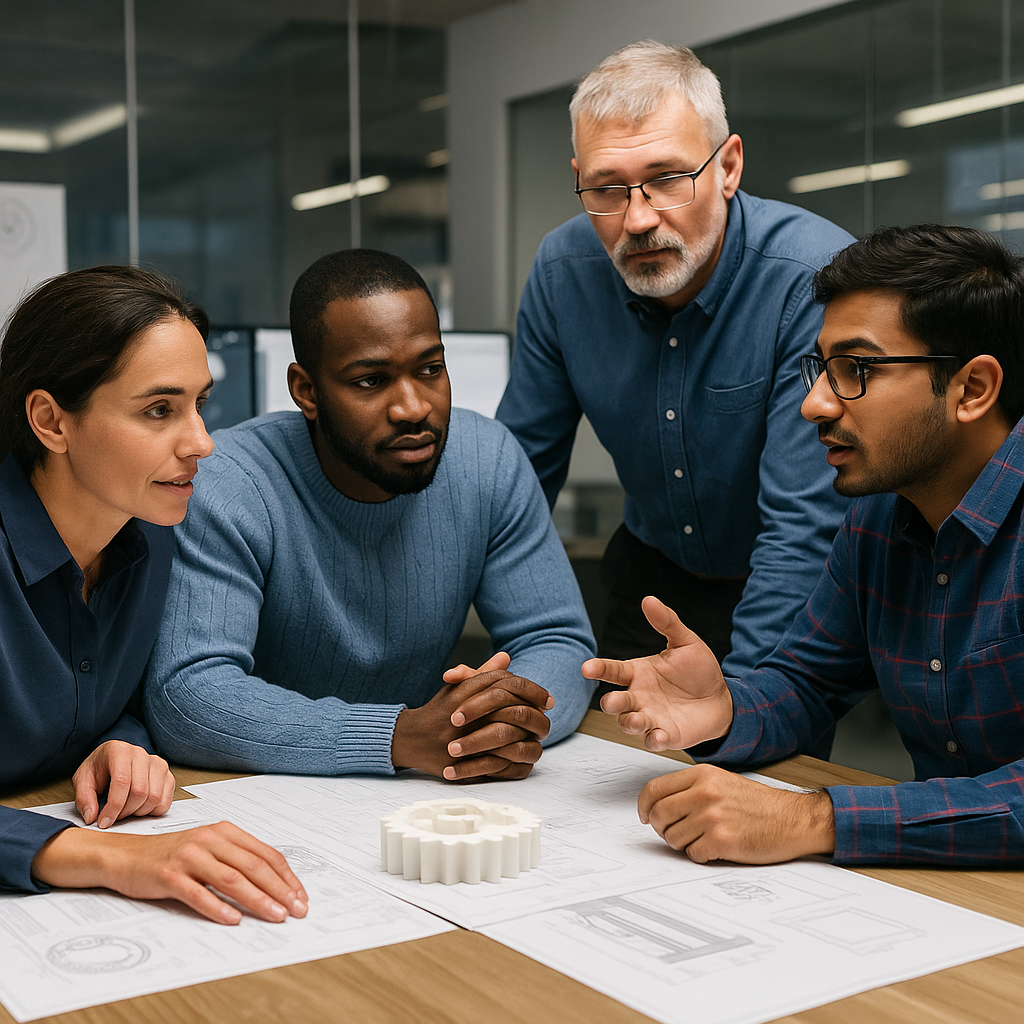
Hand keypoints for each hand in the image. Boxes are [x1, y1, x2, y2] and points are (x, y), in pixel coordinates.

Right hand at [32, 821, 308, 925]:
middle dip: (280, 890)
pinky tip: (233, 919)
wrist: (126, 856)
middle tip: (296, 910)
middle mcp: (210, 840)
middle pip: (254, 866)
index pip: (265, 854)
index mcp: (225, 832)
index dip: (287, 877)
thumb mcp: (209, 849)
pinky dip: (218, 908)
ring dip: (257, 900)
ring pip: (232, 879)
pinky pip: (198, 893)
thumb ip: (237, 859)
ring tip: (275, 916)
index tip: (300, 896)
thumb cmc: (172, 855)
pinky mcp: (169, 875)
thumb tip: (274, 884)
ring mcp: (189, 856)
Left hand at [73, 741, 175, 828]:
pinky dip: (152, 811)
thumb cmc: (98, 769)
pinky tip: (139, 808)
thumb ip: (84, 799)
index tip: (104, 822)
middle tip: (114, 817)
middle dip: (125, 812)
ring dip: (138, 812)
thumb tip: (92, 816)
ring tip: (126, 810)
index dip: (113, 807)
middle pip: (140, 792)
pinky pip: (165, 801)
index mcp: (119, 751)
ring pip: (154, 797)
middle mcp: (141, 754)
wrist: (111, 761)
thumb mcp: (82, 781)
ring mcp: (157, 764)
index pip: (122, 782)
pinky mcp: (167, 775)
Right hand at [393, 656, 552, 780]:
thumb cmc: (439, 711)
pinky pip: (498, 761)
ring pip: (509, 735)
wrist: (410, 738)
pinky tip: (523, 752)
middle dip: (534, 710)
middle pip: (511, 708)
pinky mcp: (464, 762)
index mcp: (465, 692)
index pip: (506, 683)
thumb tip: (506, 657)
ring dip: (526, 735)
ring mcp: (464, 739)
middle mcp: (465, 714)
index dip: (531, 689)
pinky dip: (513, 756)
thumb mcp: (459, 687)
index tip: (546, 697)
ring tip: (538, 734)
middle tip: (547, 713)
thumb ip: (483, 673)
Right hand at [581, 596, 733, 750]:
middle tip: (613, 701)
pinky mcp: (665, 736)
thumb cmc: (699, 671)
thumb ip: (667, 623)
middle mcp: (638, 696)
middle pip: (614, 701)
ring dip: (629, 723)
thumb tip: (649, 599)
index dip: (598, 668)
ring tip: (637, 719)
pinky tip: (659, 736)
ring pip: (628, 723)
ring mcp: (649, 717)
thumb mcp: (685, 643)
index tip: (586, 668)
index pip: (611, 670)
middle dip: (611, 703)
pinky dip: (653, 740)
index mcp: (637, 673)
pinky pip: (653, 741)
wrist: (721, 699)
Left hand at [638, 764, 835, 863]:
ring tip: (702, 838)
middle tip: (674, 832)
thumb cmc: (758, 803)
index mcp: (701, 775)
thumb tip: (658, 804)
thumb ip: (690, 788)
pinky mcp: (722, 840)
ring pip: (672, 837)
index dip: (644, 806)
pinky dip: (700, 855)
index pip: (654, 789)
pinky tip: (715, 847)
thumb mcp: (721, 781)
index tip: (644, 815)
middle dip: (661, 828)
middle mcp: (704, 793)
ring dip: (683, 843)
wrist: (793, 819)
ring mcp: (712, 817)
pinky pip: (692, 854)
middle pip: (658, 815)